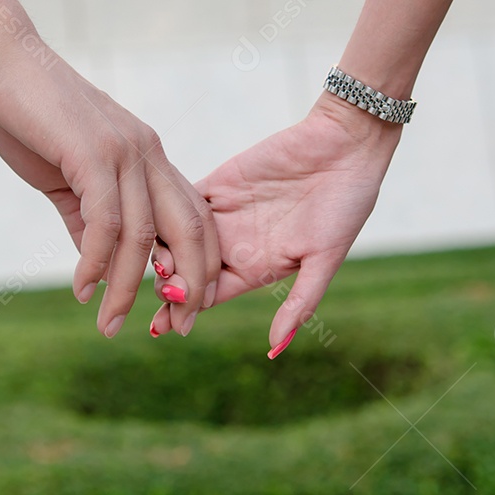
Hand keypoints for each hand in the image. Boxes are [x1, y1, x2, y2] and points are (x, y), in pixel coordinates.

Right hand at [0, 42, 219, 337]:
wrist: (4, 61)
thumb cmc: (32, 118)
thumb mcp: (68, 177)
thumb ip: (86, 220)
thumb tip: (96, 267)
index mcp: (150, 158)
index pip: (195, 218)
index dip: (200, 266)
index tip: (185, 309)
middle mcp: (148, 154)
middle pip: (190, 229)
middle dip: (189, 285)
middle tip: (176, 328)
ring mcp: (124, 152)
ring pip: (142, 235)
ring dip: (127, 287)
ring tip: (110, 324)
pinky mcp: (92, 153)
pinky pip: (105, 221)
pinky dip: (96, 262)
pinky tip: (82, 289)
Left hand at [150, 93, 401, 353]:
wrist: (346, 145)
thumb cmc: (346, 204)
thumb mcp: (326, 257)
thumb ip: (301, 302)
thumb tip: (275, 349)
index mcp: (256, 267)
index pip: (209, 295)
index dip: (185, 310)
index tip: (163, 325)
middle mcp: (234, 243)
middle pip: (184, 270)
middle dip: (165, 284)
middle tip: (153, 292)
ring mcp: (223, 212)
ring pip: (176, 236)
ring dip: (159, 249)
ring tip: (150, 262)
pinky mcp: (218, 181)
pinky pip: (180, 197)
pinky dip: (162, 209)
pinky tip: (148, 218)